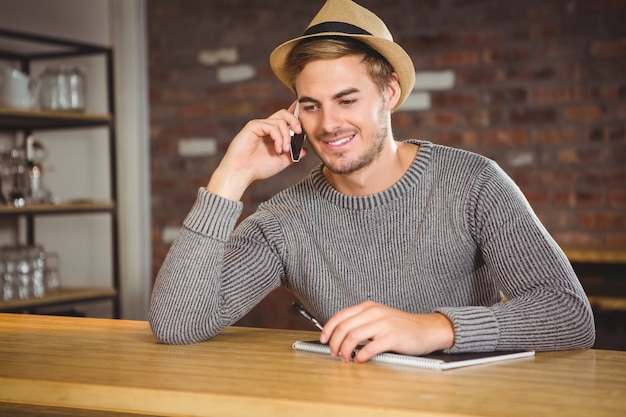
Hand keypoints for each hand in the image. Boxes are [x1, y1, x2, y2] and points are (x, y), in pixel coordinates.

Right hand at [207, 101, 305, 200]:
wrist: (242, 173)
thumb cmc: (258, 168)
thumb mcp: (282, 161)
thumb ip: (293, 154)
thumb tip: (305, 149)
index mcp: (272, 134)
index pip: (286, 119)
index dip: (296, 116)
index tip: (304, 122)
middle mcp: (266, 127)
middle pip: (284, 113)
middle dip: (295, 120)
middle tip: (299, 132)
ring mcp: (259, 125)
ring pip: (280, 121)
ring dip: (286, 136)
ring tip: (284, 150)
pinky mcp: (253, 126)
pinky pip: (271, 126)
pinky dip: (278, 137)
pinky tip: (278, 149)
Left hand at [319, 301, 454, 362]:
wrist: (427, 329)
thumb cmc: (401, 326)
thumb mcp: (379, 317)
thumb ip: (361, 321)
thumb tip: (339, 334)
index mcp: (368, 307)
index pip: (340, 315)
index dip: (328, 329)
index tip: (323, 340)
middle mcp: (374, 312)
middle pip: (344, 327)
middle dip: (334, 342)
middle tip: (333, 353)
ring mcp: (383, 324)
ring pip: (353, 336)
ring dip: (345, 350)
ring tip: (345, 358)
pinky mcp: (392, 337)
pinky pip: (370, 347)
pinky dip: (360, 356)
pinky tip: (359, 360)